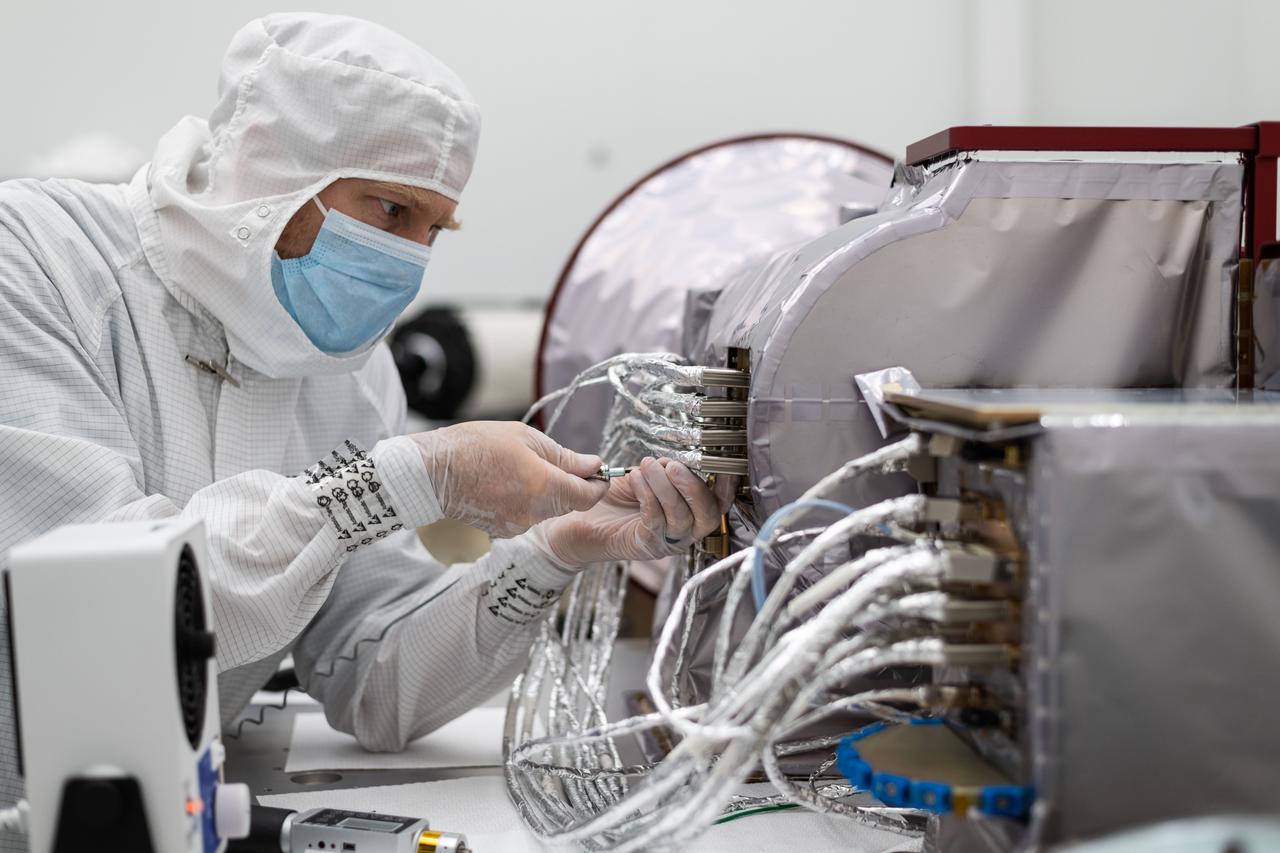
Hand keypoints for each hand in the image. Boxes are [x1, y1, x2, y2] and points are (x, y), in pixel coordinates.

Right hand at [410, 421, 608, 536]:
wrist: (433, 472)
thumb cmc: (476, 446)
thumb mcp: (526, 438)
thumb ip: (564, 456)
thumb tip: (593, 464)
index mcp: (545, 486)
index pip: (589, 495)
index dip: (598, 483)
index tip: (596, 471)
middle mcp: (534, 512)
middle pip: (570, 504)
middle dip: (571, 485)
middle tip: (558, 462)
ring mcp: (518, 525)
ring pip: (548, 511)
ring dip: (547, 493)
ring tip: (523, 469)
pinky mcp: (503, 532)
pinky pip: (527, 517)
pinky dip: (527, 502)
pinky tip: (508, 485)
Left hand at [538, 457, 734, 566]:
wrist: (577, 520)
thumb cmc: (612, 498)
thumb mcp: (644, 477)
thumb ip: (663, 470)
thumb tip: (675, 461)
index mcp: (690, 513)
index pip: (718, 503)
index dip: (725, 486)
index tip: (720, 464)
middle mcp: (684, 532)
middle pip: (708, 515)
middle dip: (694, 487)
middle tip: (673, 466)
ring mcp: (666, 542)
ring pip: (680, 517)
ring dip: (665, 488)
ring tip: (647, 467)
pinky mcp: (644, 546)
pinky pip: (654, 521)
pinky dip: (648, 497)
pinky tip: (635, 480)